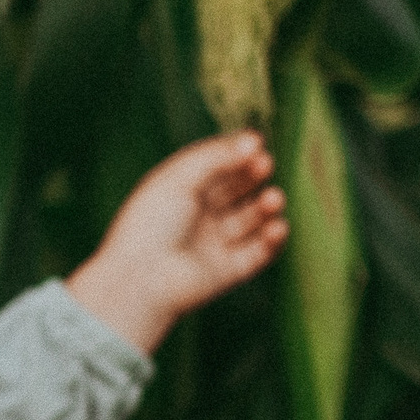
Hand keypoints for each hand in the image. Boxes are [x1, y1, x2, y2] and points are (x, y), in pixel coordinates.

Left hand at [66, 130, 287, 355]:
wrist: (142, 280)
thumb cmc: (151, 224)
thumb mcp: (179, 178)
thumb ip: (216, 156)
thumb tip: (254, 140)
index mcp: (180, 191)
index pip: (217, 166)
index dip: (238, 154)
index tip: (256, 145)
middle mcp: (198, 216)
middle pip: (238, 189)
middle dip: (255, 175)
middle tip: (265, 166)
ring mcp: (215, 243)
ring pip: (253, 218)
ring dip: (268, 206)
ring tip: (273, 199)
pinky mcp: (229, 270)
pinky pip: (260, 252)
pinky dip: (273, 239)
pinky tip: (277, 227)